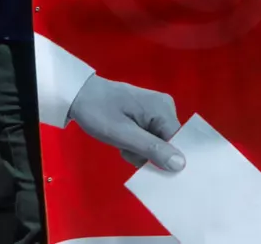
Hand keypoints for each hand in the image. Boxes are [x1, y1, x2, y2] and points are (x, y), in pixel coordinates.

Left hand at [68, 74, 184, 170]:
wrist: (78, 94)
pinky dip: (137, 142)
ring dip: (140, 149)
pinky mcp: (148, 112)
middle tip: (125, 150)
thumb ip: (152, 150)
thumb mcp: (123, 135)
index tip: (146, 166)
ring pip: (158, 141)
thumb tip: (181, 165)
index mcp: (164, 109)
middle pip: (168, 142)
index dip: (165, 158)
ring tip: (121, 143)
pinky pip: (151, 135)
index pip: (177, 142)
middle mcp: (166, 107)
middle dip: (148, 153)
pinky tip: (124, 138)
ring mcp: (157, 109)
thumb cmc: (98, 113)